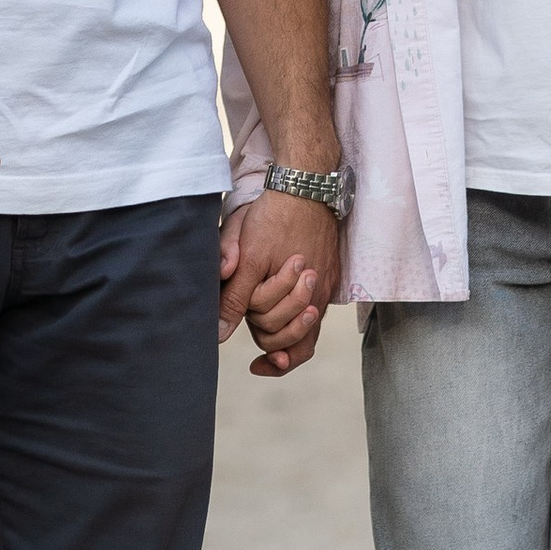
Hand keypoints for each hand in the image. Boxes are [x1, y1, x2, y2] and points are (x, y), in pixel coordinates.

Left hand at [219, 190, 339, 378]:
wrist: (304, 183)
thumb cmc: (274, 218)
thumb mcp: (248, 257)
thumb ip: (235, 298)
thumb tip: (220, 334)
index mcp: (300, 294)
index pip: (284, 341)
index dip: (271, 360)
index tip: (256, 366)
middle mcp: (318, 293)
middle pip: (297, 337)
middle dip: (275, 339)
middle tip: (256, 333)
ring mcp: (327, 281)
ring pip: (310, 324)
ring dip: (289, 329)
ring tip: (271, 337)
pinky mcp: (330, 269)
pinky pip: (317, 303)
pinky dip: (300, 313)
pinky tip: (288, 309)